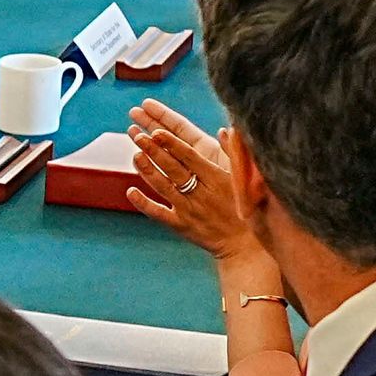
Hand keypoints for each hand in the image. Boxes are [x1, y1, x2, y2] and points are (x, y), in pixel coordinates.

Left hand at [125, 100, 256, 258]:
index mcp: (217, 179)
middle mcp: (202, 193)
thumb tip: (226, 130)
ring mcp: (189, 210)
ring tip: (135, 155)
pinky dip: (143, 203)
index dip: (172, 144)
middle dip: (155, 151)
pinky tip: (130, 192)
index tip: (157, 131)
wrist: (244, 245)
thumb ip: (233, 153)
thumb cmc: (245, 208)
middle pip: (173, 169)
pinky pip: (159, 213)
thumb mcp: (243, 179)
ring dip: (147, 171)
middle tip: (139, 137)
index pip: (190, 157)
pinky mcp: (181, 226)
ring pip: (164, 187)